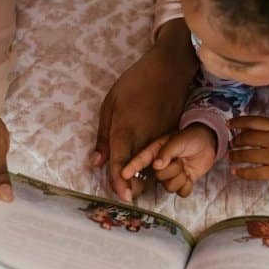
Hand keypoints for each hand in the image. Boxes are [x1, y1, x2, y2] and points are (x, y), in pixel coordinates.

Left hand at [92, 20, 199, 202]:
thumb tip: (96, 162)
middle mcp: (143, 140)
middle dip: (132, 188)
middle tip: (125, 197)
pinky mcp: (171, 135)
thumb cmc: (134, 84)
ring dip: (145, 180)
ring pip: (153, 168)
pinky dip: (156, 166)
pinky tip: (150, 170)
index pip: (118, 165)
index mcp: (124, 132)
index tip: (119, 197)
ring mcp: (160, 139)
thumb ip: (103, 137)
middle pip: (138, 173)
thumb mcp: (109, 105)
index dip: (117, 183)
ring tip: (136, 189)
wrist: (167, 70)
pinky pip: (163, 157)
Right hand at [122, 124, 217, 197]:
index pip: (141, 161)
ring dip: (181, 177)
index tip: (123, 175)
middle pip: (159, 177)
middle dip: (172, 170)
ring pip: (169, 187)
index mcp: (155, 152)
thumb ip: (167, 152)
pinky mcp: (181, 183)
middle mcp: (160, 166)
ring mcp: (170, 175)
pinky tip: (190, 176)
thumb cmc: (191, 137)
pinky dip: (188, 185)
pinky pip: (181, 193)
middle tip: (181, 159)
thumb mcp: (179, 140)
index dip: (131, 168)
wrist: (208, 143)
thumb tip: (156, 165)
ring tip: (186, 165)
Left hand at [229, 116, 268, 181]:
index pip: (252, 121)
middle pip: (247, 138)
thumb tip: (242, 128)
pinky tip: (235, 171)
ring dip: (235, 156)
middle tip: (231, 144)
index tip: (229, 125)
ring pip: (248, 155)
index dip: (237, 122)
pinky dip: (242, 173)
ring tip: (231, 156)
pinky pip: (254, 173)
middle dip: (236, 141)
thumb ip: (266, 127)